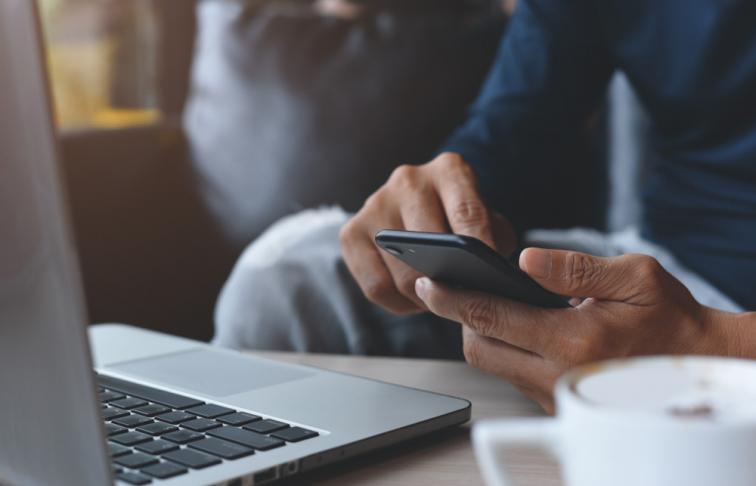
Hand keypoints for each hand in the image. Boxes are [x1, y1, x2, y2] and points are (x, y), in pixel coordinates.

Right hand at [340, 152, 516, 314]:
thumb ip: (495, 241)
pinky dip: (400, 303)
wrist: (422, 206)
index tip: (491, 278)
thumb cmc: (463, 220)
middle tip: (465, 304)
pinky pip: (376, 286)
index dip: (480, 249)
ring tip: (443, 304)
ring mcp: (375, 204)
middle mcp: (409, 180)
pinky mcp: (351, 232)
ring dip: (426, 298)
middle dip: (449, 283)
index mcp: (449, 170)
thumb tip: (488, 275)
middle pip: (429, 248)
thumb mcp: (490, 221)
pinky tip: (415, 301)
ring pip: (403, 273)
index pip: (467, 212)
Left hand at [415, 248, 731, 412]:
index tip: (427, 284)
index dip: (453, 299)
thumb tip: (524, 259)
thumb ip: (575, 268)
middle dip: (460, 318)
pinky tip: (512, 322)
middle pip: (479, 348)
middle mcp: (557, 375)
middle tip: (452, 287)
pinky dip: (504, 347)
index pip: (492, 318)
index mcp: (572, 341)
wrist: (697, 362)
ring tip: (481, 299)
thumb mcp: (634, 278)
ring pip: (494, 364)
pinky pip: (514, 374)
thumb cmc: (669, 317)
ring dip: (481, 332)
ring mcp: (555, 395)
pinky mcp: (558, 402)